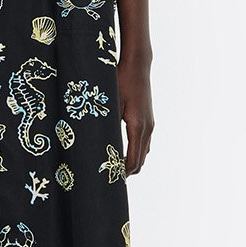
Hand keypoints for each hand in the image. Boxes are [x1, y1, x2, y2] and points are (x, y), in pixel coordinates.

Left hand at [117, 56, 153, 174]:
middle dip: (127, 171)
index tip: (110, 180)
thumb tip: (95, 143)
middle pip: (140, 161)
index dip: (122, 173)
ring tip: (115, 167)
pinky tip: (122, 151)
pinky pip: (144, 143)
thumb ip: (106, 124)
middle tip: (110, 178)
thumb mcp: (110, 103)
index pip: (133, 160)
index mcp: (137, 127)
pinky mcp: (148, 119)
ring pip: (144, 153)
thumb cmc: (120, 81)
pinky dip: (136, 152)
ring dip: (132, 162)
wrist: (137, 65)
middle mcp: (147, 128)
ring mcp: (150, 124)